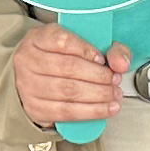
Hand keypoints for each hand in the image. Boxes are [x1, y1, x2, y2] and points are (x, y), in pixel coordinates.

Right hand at [12, 19, 130, 130]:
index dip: (86, 50)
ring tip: (114, 94)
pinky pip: (67, 112)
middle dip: (99, 76)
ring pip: (68, 91)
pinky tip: (107, 108)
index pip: (62, 41)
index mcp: (37, 38)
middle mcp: (28, 60)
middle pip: (68, 68)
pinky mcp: (35, 108)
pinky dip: (92, 111)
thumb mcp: (83, 45)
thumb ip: (109, 48)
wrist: (35, 81)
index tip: (102, 59)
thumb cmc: (62, 60)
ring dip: (98, 94)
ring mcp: (28, 86)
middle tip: (114, 79)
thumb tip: (121, 62)